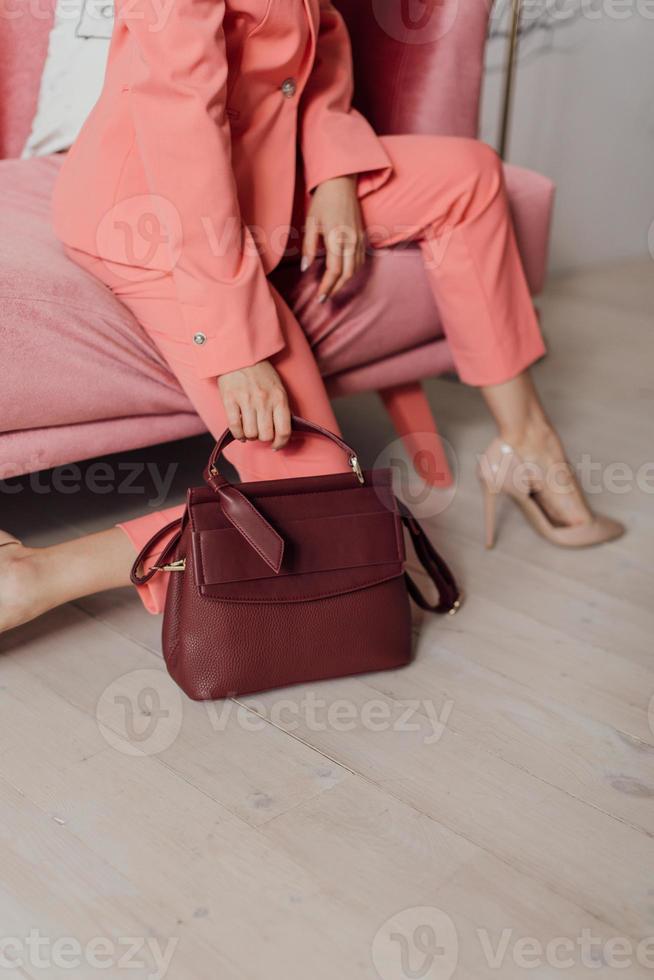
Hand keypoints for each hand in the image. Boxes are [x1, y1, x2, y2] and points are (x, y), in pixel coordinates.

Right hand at [218, 360, 291, 449]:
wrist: (240, 355)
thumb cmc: (260, 373)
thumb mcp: (278, 388)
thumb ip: (280, 408)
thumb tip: (279, 432)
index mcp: (279, 398)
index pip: (284, 431)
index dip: (281, 443)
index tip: (277, 446)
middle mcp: (264, 401)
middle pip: (266, 435)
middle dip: (263, 438)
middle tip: (261, 432)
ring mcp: (246, 401)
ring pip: (251, 434)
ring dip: (250, 436)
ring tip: (250, 429)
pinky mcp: (230, 400)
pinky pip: (235, 427)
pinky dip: (238, 434)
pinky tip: (240, 432)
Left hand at [302, 175, 365, 301]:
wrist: (341, 183)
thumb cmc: (323, 202)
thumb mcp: (310, 223)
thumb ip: (309, 247)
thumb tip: (306, 268)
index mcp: (337, 238)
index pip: (334, 270)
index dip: (327, 287)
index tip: (319, 298)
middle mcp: (351, 241)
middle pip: (347, 274)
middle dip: (336, 288)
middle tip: (324, 298)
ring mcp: (359, 239)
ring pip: (356, 269)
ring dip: (344, 282)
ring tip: (332, 289)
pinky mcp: (363, 236)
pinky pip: (360, 260)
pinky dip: (352, 271)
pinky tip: (343, 275)